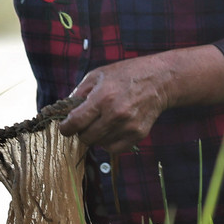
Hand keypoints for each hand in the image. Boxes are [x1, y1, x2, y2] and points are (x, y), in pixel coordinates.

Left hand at [58, 55, 172, 153]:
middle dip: (81, 131)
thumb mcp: (97, 75)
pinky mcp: (138, 134)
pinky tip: (110, 130)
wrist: (159, 80)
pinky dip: (108, 143)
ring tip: (101, 122)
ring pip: (99, 144)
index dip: (65, 128)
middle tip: (85, 123)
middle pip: (86, 137)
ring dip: (96, 136)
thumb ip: (78, 93)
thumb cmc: (126, 74)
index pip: (76, 122)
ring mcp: (128, 126)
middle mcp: (116, 114)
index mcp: (103, 97)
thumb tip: (64, 111)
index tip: (65, 127)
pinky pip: (114, 149)